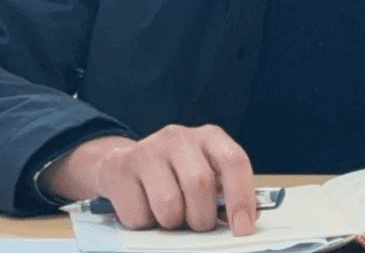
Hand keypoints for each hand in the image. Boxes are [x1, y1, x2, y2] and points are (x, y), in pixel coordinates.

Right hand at [41, 127, 256, 233]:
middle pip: (199, 184)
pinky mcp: (121, 167)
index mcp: (209, 137)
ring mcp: (148, 149)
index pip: (233, 161)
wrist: (125, 163)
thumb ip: (226, 191)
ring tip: (170, 213)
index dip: (241, 197)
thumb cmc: (175, 173)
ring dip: (172, 222)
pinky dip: (146, 223)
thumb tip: (243, 222)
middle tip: (196, 222)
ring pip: (169, 205)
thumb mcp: (207, 172)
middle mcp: (179, 137)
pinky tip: (146, 207)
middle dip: (201, 217)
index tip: (242, 228)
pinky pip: (140, 215)